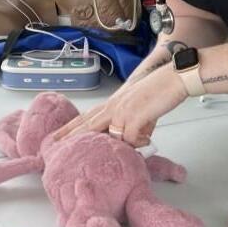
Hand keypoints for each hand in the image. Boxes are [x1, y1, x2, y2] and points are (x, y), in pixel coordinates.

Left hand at [53, 64, 185, 146]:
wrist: (175, 79)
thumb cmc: (161, 92)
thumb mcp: (141, 111)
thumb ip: (134, 127)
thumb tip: (133, 143)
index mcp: (113, 103)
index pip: (86, 116)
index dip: (71, 126)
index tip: (57, 135)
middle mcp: (113, 106)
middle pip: (86, 123)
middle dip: (69, 135)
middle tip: (52, 144)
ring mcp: (122, 111)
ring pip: (111, 136)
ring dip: (121, 145)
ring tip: (129, 147)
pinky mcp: (134, 116)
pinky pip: (130, 140)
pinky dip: (139, 143)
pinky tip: (147, 139)